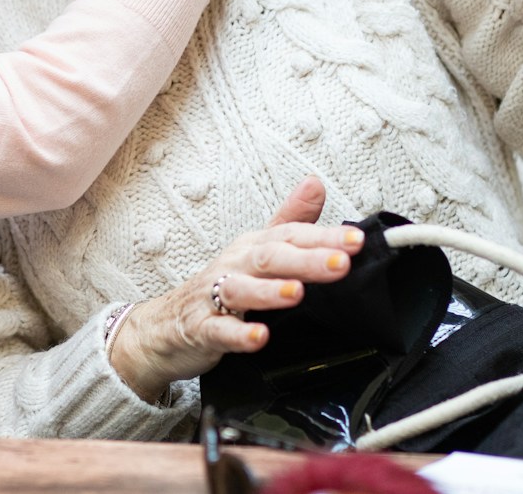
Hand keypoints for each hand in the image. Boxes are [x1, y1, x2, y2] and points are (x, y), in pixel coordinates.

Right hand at [107, 176, 360, 402]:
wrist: (165, 325)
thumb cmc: (219, 285)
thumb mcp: (256, 249)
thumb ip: (290, 220)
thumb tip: (316, 184)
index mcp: (252, 247)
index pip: (291, 236)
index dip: (324, 237)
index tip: (356, 241)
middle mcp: (234, 266)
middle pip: (269, 257)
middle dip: (306, 260)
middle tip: (339, 264)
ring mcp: (214, 297)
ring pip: (241, 290)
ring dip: (269, 291)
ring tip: (297, 293)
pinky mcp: (201, 328)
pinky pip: (218, 331)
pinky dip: (238, 335)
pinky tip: (259, 338)